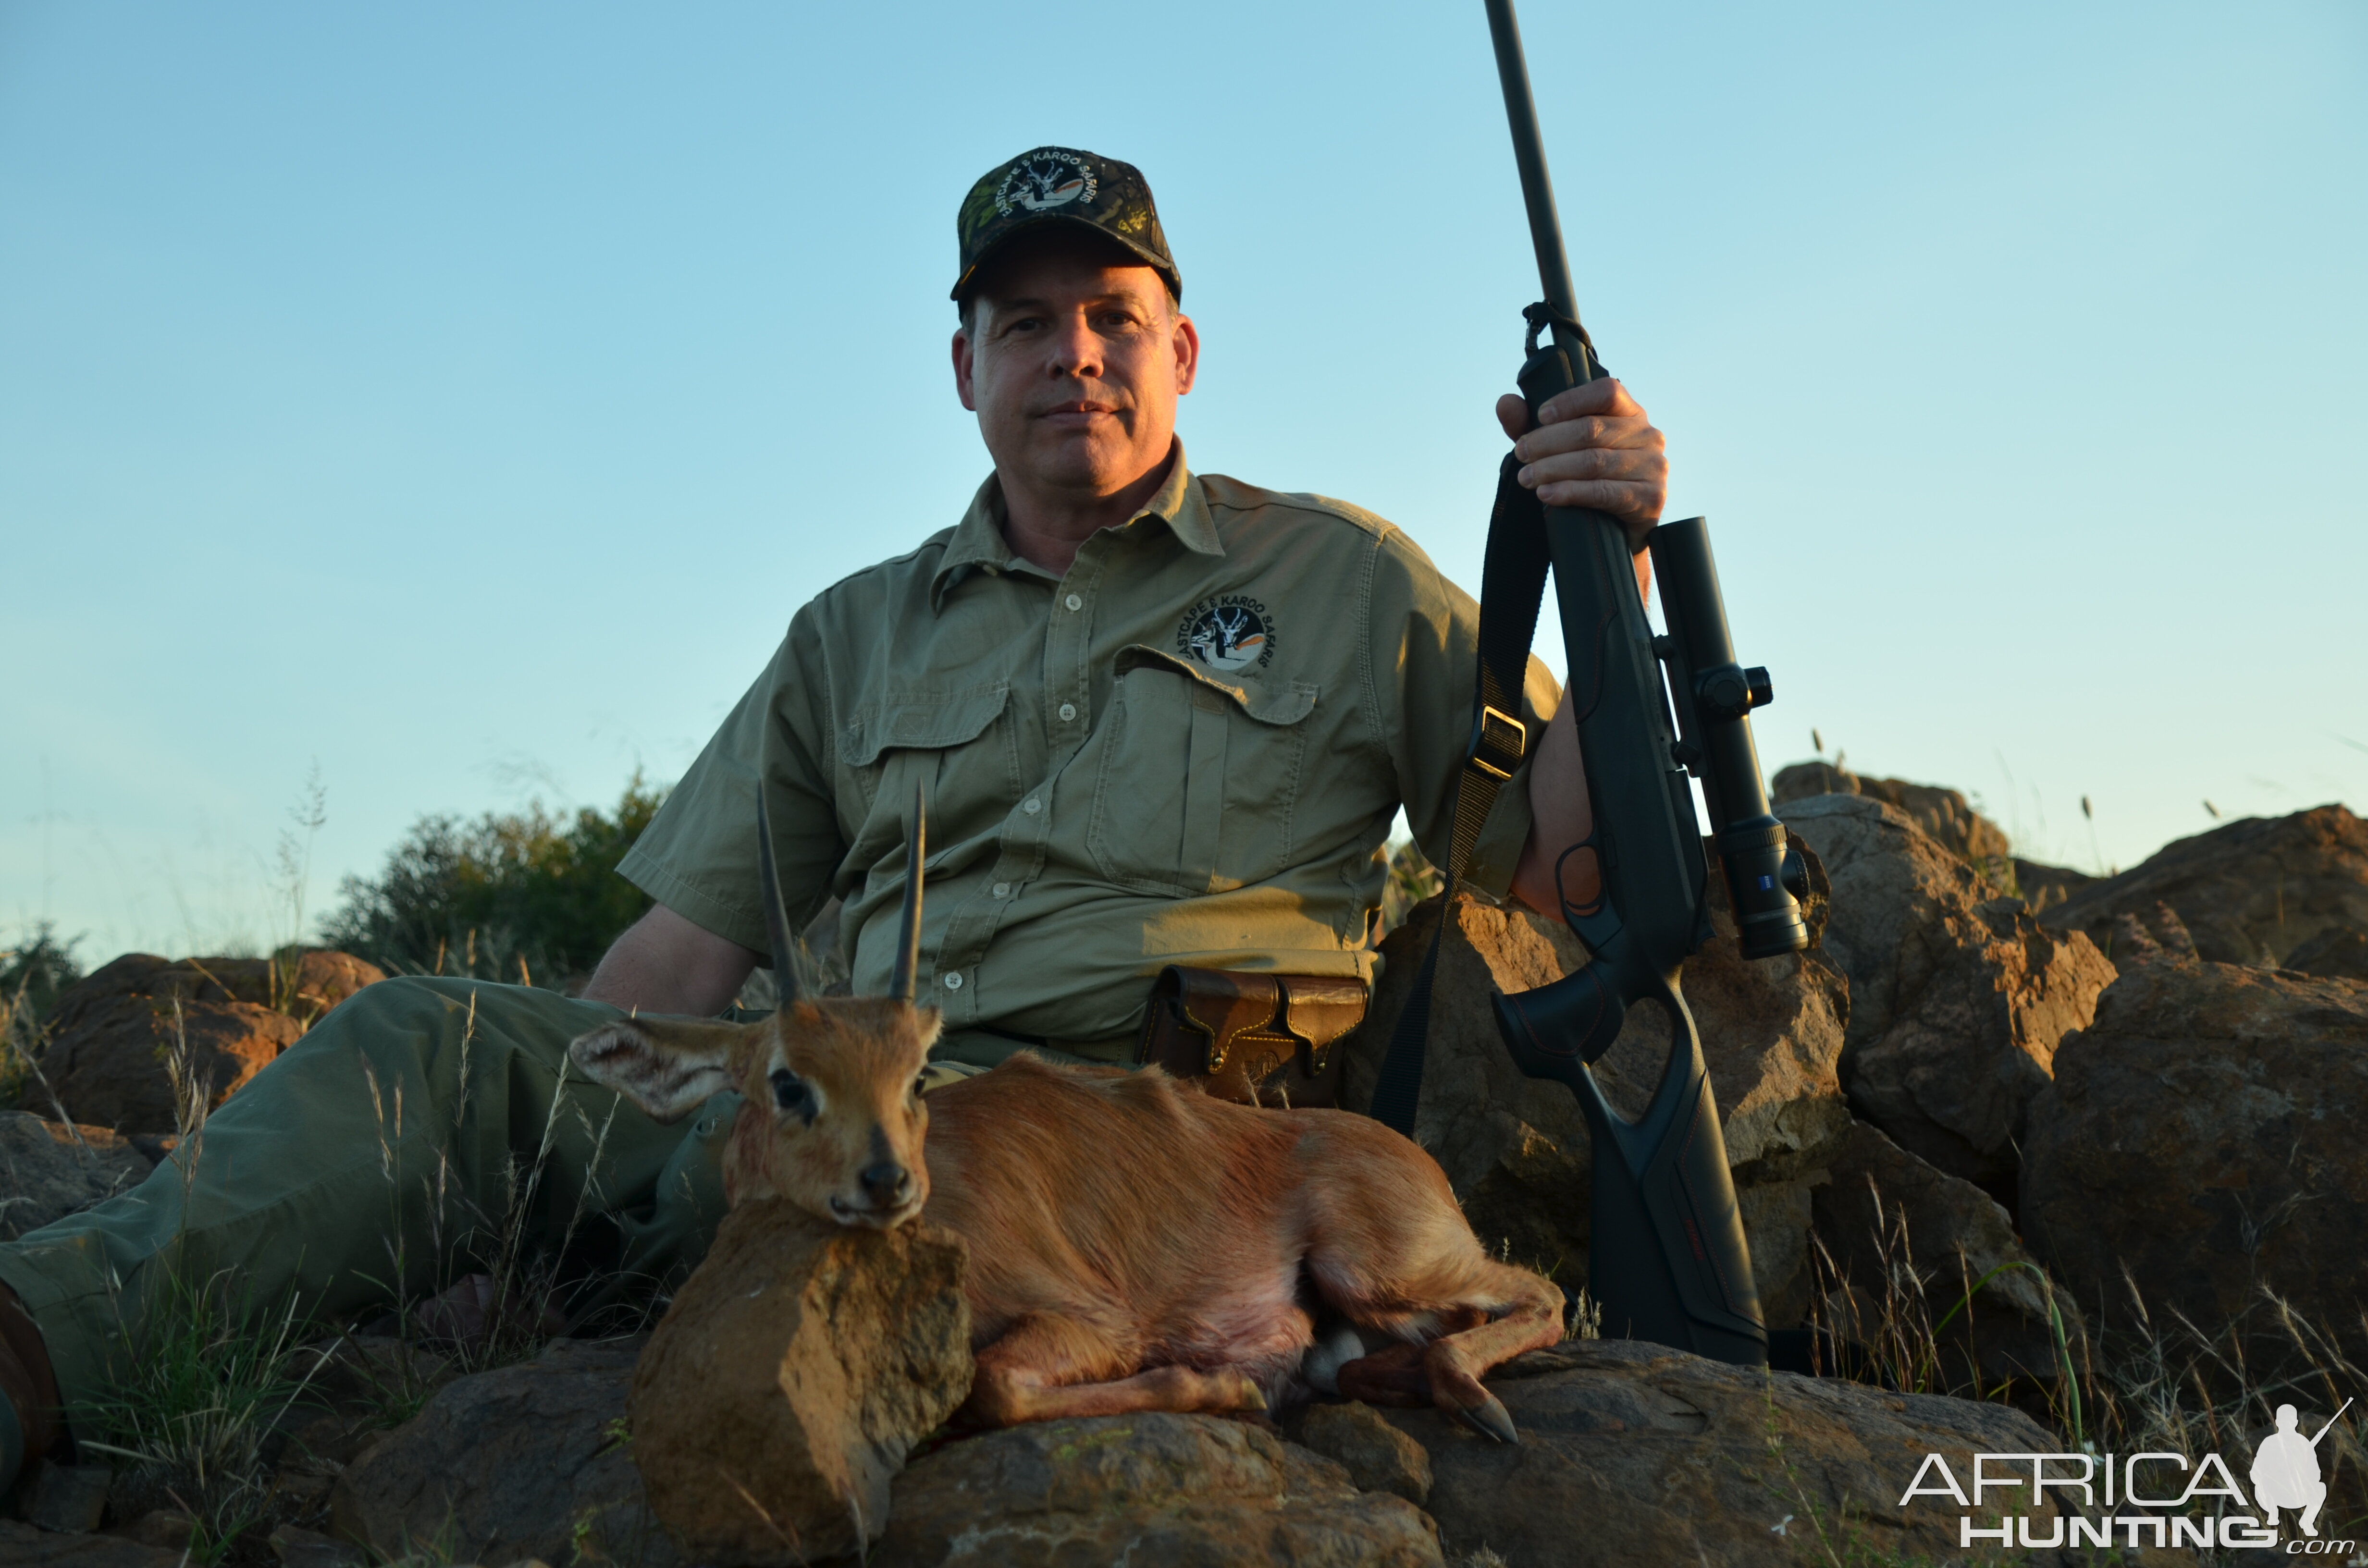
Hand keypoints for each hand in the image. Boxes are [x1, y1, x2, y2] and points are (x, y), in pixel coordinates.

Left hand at [1494, 378, 1667, 550]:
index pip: (1606, 392)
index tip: (1540, 416)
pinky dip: (1570, 492)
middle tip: (1522, 454)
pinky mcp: (1650, 498)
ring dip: (1553, 469)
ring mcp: (1653, 467)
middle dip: (1549, 441)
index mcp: (1630, 413)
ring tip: (1527, 477)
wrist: (1618, 532)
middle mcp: (1648, 435)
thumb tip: (1504, 403)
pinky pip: (1604, 492)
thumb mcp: (1560, 448)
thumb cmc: (1589, 480)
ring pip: (1594, 461)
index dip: (1571, 401)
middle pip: (1592, 429)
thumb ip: (1533, 425)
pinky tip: (1547, 494)